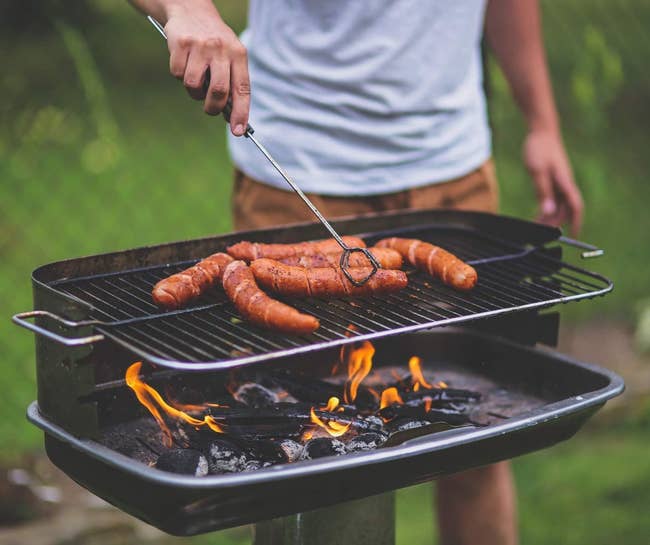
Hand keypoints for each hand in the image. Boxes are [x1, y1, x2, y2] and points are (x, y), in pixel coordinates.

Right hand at [164, 1, 249, 135]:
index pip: (242, 89)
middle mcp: (222, 49)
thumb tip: (230, 117)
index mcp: (238, 54)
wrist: (190, 9)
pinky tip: (184, 61)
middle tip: (210, 109)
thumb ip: (232, 83)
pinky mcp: (181, 44)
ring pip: (194, 86)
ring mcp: (201, 46)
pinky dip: (178, 74)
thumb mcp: (229, 56)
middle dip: (213, 107)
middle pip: (218, 92)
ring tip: (196, 77)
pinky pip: (177, 74)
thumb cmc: (214, 43)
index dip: (241, 113)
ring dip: (193, 91)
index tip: (238, 131)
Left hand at [523, 130, 582, 235]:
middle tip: (541, 233)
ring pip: (559, 206)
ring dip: (550, 217)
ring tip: (536, 226)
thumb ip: (543, 192)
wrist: (541, 132)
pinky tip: (538, 214)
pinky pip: (553, 199)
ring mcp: (560, 182)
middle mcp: (565, 184)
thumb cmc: (539, 148)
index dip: (576, 222)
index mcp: (565, 182)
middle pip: (565, 210)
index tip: (573, 236)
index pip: (575, 207)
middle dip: (556, 223)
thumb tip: (549, 211)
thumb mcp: (537, 171)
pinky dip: (547, 208)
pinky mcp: (554, 180)